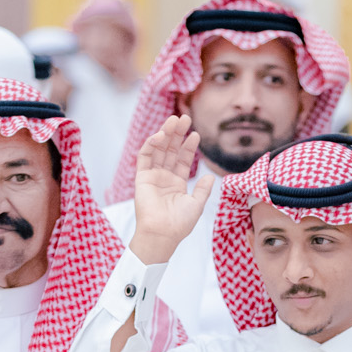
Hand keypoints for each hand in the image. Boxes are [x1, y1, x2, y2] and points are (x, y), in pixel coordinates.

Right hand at [128, 114, 216, 264]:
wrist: (163, 234)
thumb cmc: (180, 224)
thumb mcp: (196, 205)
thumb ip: (202, 190)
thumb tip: (209, 178)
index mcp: (176, 184)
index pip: (182, 160)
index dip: (188, 146)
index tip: (196, 134)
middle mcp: (164, 178)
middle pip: (170, 150)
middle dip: (177, 134)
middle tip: (185, 117)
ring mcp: (152, 176)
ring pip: (158, 149)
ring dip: (165, 133)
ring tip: (175, 119)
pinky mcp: (141, 178)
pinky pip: (145, 157)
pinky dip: (151, 144)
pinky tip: (161, 135)